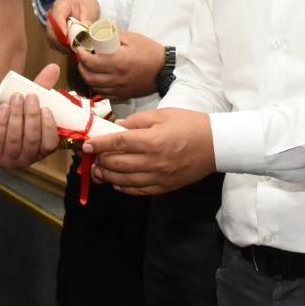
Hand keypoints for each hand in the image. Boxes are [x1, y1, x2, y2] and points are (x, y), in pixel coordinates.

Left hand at [0, 64, 61, 167]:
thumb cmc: (12, 113)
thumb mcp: (28, 101)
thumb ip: (42, 86)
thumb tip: (54, 67)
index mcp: (40, 149)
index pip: (50, 144)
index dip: (49, 127)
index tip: (46, 108)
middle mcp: (26, 159)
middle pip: (32, 140)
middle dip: (31, 117)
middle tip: (30, 96)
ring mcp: (8, 160)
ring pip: (15, 139)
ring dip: (16, 116)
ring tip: (15, 98)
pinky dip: (1, 122)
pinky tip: (2, 108)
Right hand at [46, 0, 100, 49]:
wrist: (85, 7)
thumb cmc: (86, 6)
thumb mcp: (89, 10)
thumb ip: (87, 18)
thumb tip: (86, 27)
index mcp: (60, 6)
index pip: (57, 18)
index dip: (61, 30)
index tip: (68, 41)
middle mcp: (52, 15)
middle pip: (52, 30)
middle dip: (61, 41)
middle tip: (73, 48)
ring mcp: (51, 25)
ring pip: (51, 38)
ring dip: (61, 46)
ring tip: (73, 51)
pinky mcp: (53, 33)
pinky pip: (53, 43)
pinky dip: (60, 48)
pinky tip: (70, 50)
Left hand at [72, 30, 164, 99]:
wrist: (165, 70)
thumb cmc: (149, 51)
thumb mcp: (132, 38)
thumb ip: (111, 33)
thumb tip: (93, 27)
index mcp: (117, 62)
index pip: (90, 62)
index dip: (81, 55)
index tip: (80, 48)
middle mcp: (116, 77)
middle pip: (88, 76)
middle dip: (81, 66)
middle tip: (82, 58)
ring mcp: (119, 88)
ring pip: (94, 87)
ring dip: (87, 77)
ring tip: (88, 68)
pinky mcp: (123, 95)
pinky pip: (104, 94)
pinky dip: (97, 87)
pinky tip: (98, 79)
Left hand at [84, 109, 215, 194]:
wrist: (217, 145)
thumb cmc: (191, 125)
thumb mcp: (163, 114)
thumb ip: (137, 121)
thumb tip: (117, 128)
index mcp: (152, 140)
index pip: (117, 143)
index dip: (99, 144)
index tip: (87, 144)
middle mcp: (153, 161)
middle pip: (117, 164)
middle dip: (100, 161)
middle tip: (92, 157)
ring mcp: (159, 176)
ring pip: (124, 180)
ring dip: (107, 176)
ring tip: (98, 171)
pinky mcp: (165, 186)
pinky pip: (138, 191)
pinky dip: (124, 187)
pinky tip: (117, 182)